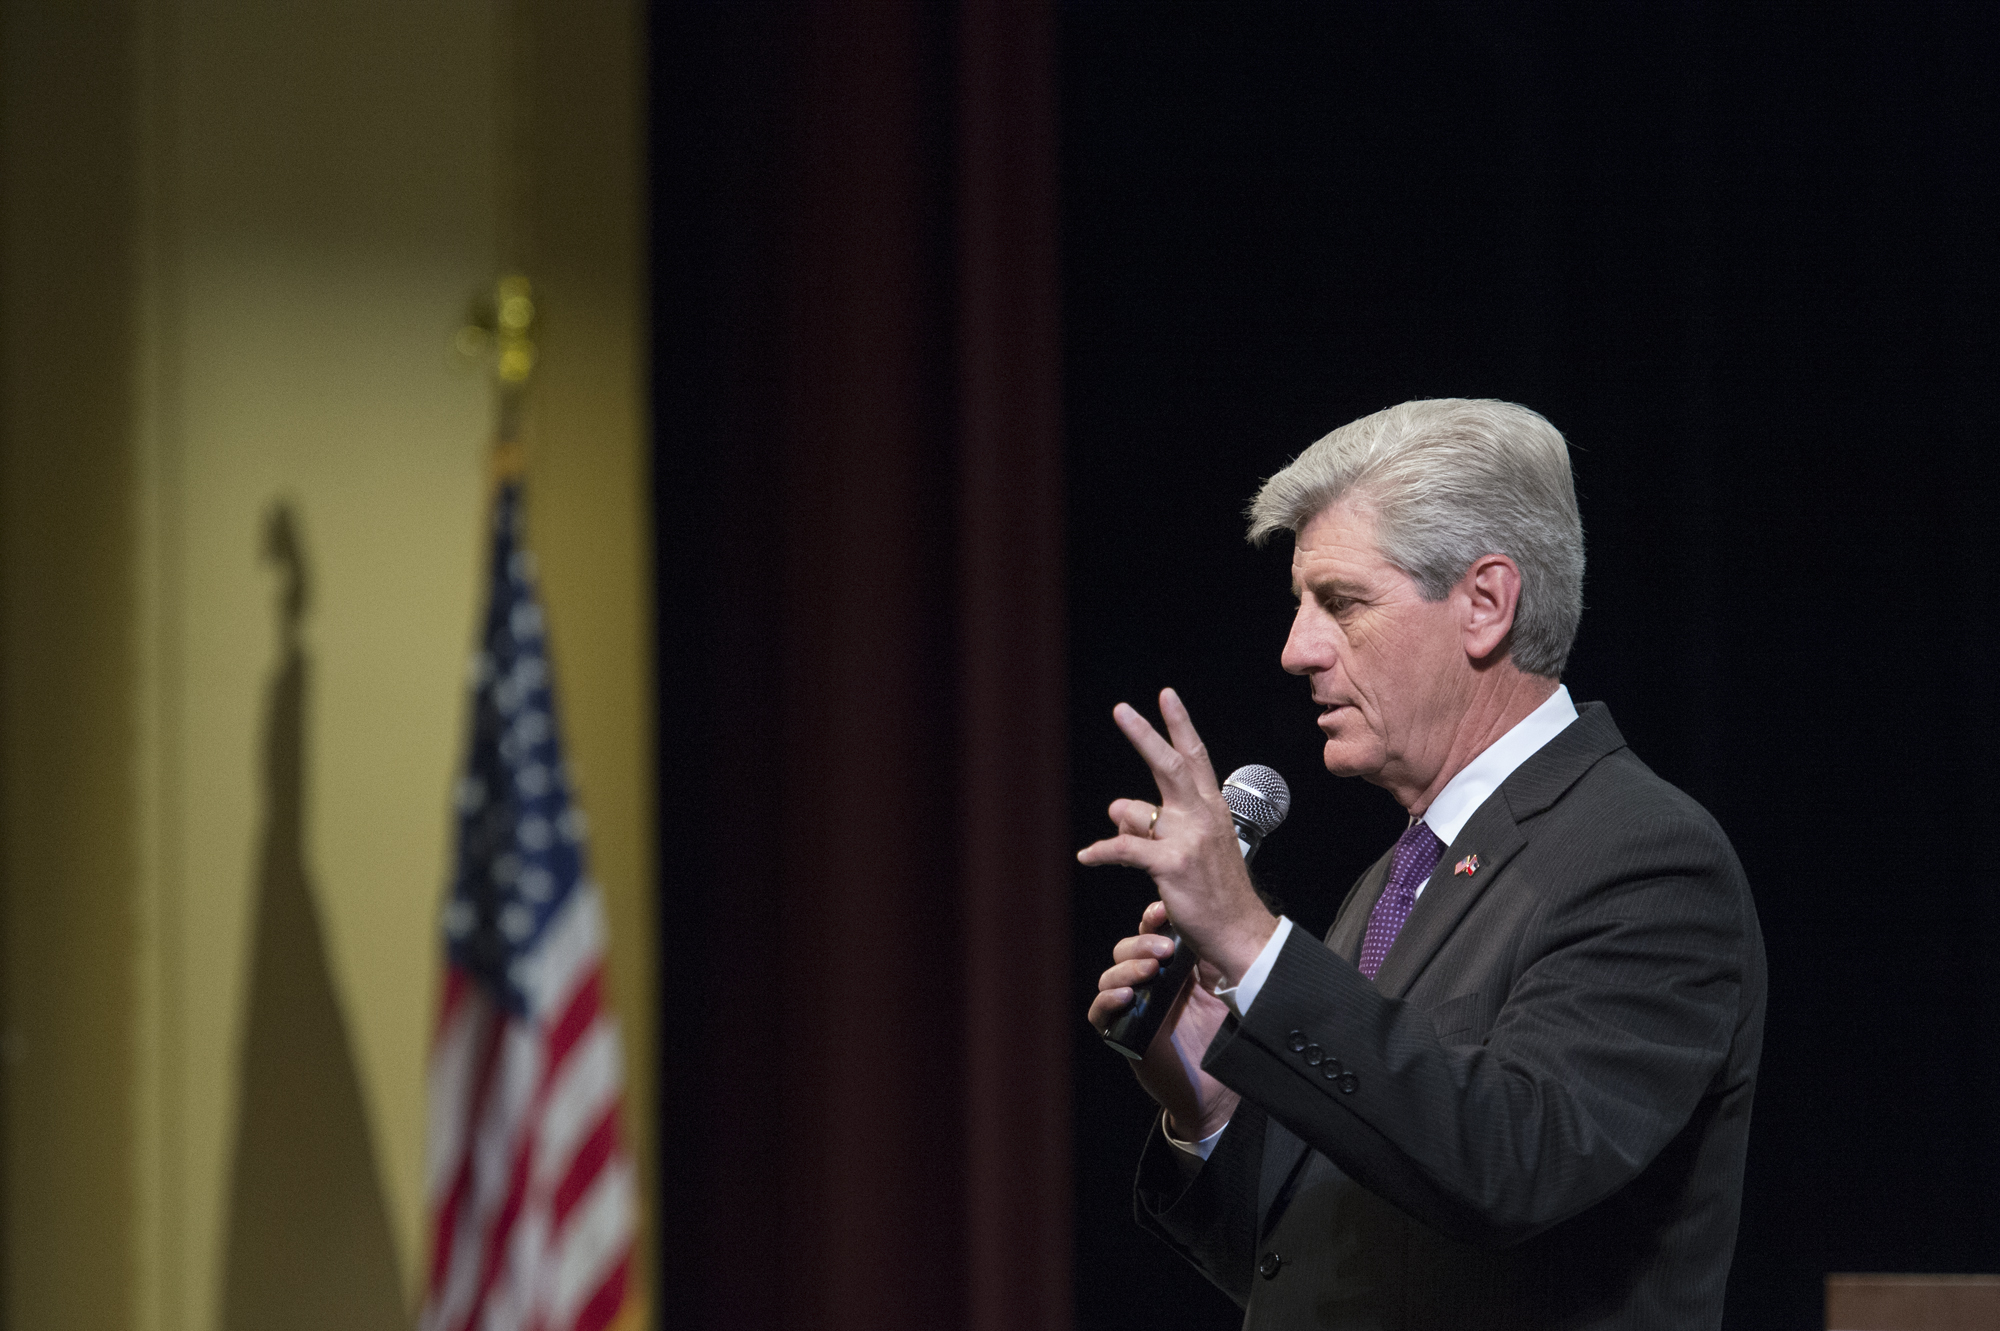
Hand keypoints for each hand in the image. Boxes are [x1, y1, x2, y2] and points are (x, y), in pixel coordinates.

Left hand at [1077, 688, 1278, 985]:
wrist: (1239, 931)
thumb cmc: (1217, 893)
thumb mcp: (1197, 848)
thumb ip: (1161, 824)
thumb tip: (1120, 812)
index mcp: (1212, 808)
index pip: (1196, 757)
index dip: (1180, 725)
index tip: (1167, 696)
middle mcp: (1202, 816)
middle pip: (1170, 764)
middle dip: (1144, 734)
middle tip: (1121, 709)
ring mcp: (1188, 838)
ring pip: (1134, 811)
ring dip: (1119, 824)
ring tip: (1119, 844)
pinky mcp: (1171, 864)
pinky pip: (1123, 848)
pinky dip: (1100, 852)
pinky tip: (1087, 856)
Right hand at [1089, 901, 1240, 1138]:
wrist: (1217, 1089)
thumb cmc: (1222, 1038)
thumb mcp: (1222, 990)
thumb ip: (1210, 959)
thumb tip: (1206, 922)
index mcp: (1169, 969)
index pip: (1149, 935)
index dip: (1150, 921)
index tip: (1161, 912)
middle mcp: (1147, 985)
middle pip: (1125, 950)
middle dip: (1141, 944)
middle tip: (1164, 949)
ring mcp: (1132, 1009)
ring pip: (1109, 977)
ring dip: (1126, 969)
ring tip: (1149, 971)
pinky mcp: (1122, 1035)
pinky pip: (1100, 1014)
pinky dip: (1108, 1000)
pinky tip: (1127, 997)